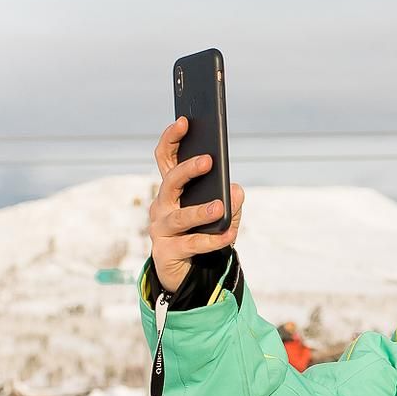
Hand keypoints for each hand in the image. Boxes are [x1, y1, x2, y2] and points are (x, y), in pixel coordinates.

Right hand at [149, 118, 244, 295]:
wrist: (186, 274)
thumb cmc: (200, 235)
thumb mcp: (218, 215)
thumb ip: (230, 201)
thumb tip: (235, 190)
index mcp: (171, 190)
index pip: (166, 158)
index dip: (172, 138)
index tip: (184, 121)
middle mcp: (161, 206)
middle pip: (170, 182)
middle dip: (188, 169)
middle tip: (209, 160)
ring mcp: (160, 229)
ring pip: (180, 216)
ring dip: (201, 211)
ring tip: (220, 207)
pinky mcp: (166, 252)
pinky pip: (192, 243)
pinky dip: (212, 240)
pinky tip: (229, 235)